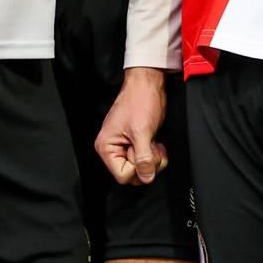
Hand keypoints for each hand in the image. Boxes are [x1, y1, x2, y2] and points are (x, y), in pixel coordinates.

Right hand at [96, 68, 168, 184]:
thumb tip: (146, 177)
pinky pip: (146, 159)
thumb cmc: (140, 100)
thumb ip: (143, 158)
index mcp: (106, 147)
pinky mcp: (135, 143)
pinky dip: (154, 154)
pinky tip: (155, 141)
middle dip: (147, 163)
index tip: (143, 150)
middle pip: (132, 174)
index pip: (123, 175)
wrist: (148, 84)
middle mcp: (113, 149)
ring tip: (153, 141)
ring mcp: (124, 146)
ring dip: (153, 158)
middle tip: (150, 145)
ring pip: (141, 168)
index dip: (138, 167)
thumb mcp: (142, 132)